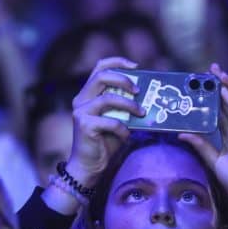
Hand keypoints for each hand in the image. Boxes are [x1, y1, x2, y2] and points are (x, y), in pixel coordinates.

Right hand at [64, 57, 144, 187]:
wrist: (89, 166)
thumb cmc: (105, 142)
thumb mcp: (117, 119)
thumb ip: (123, 106)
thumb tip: (147, 96)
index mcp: (88, 94)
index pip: (99, 67)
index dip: (118, 62)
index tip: (135, 67)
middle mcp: (81, 99)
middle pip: (102, 76)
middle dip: (124, 80)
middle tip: (139, 91)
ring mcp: (81, 112)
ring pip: (108, 99)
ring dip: (129, 105)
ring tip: (142, 113)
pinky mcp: (84, 125)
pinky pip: (110, 122)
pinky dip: (122, 129)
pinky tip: (125, 136)